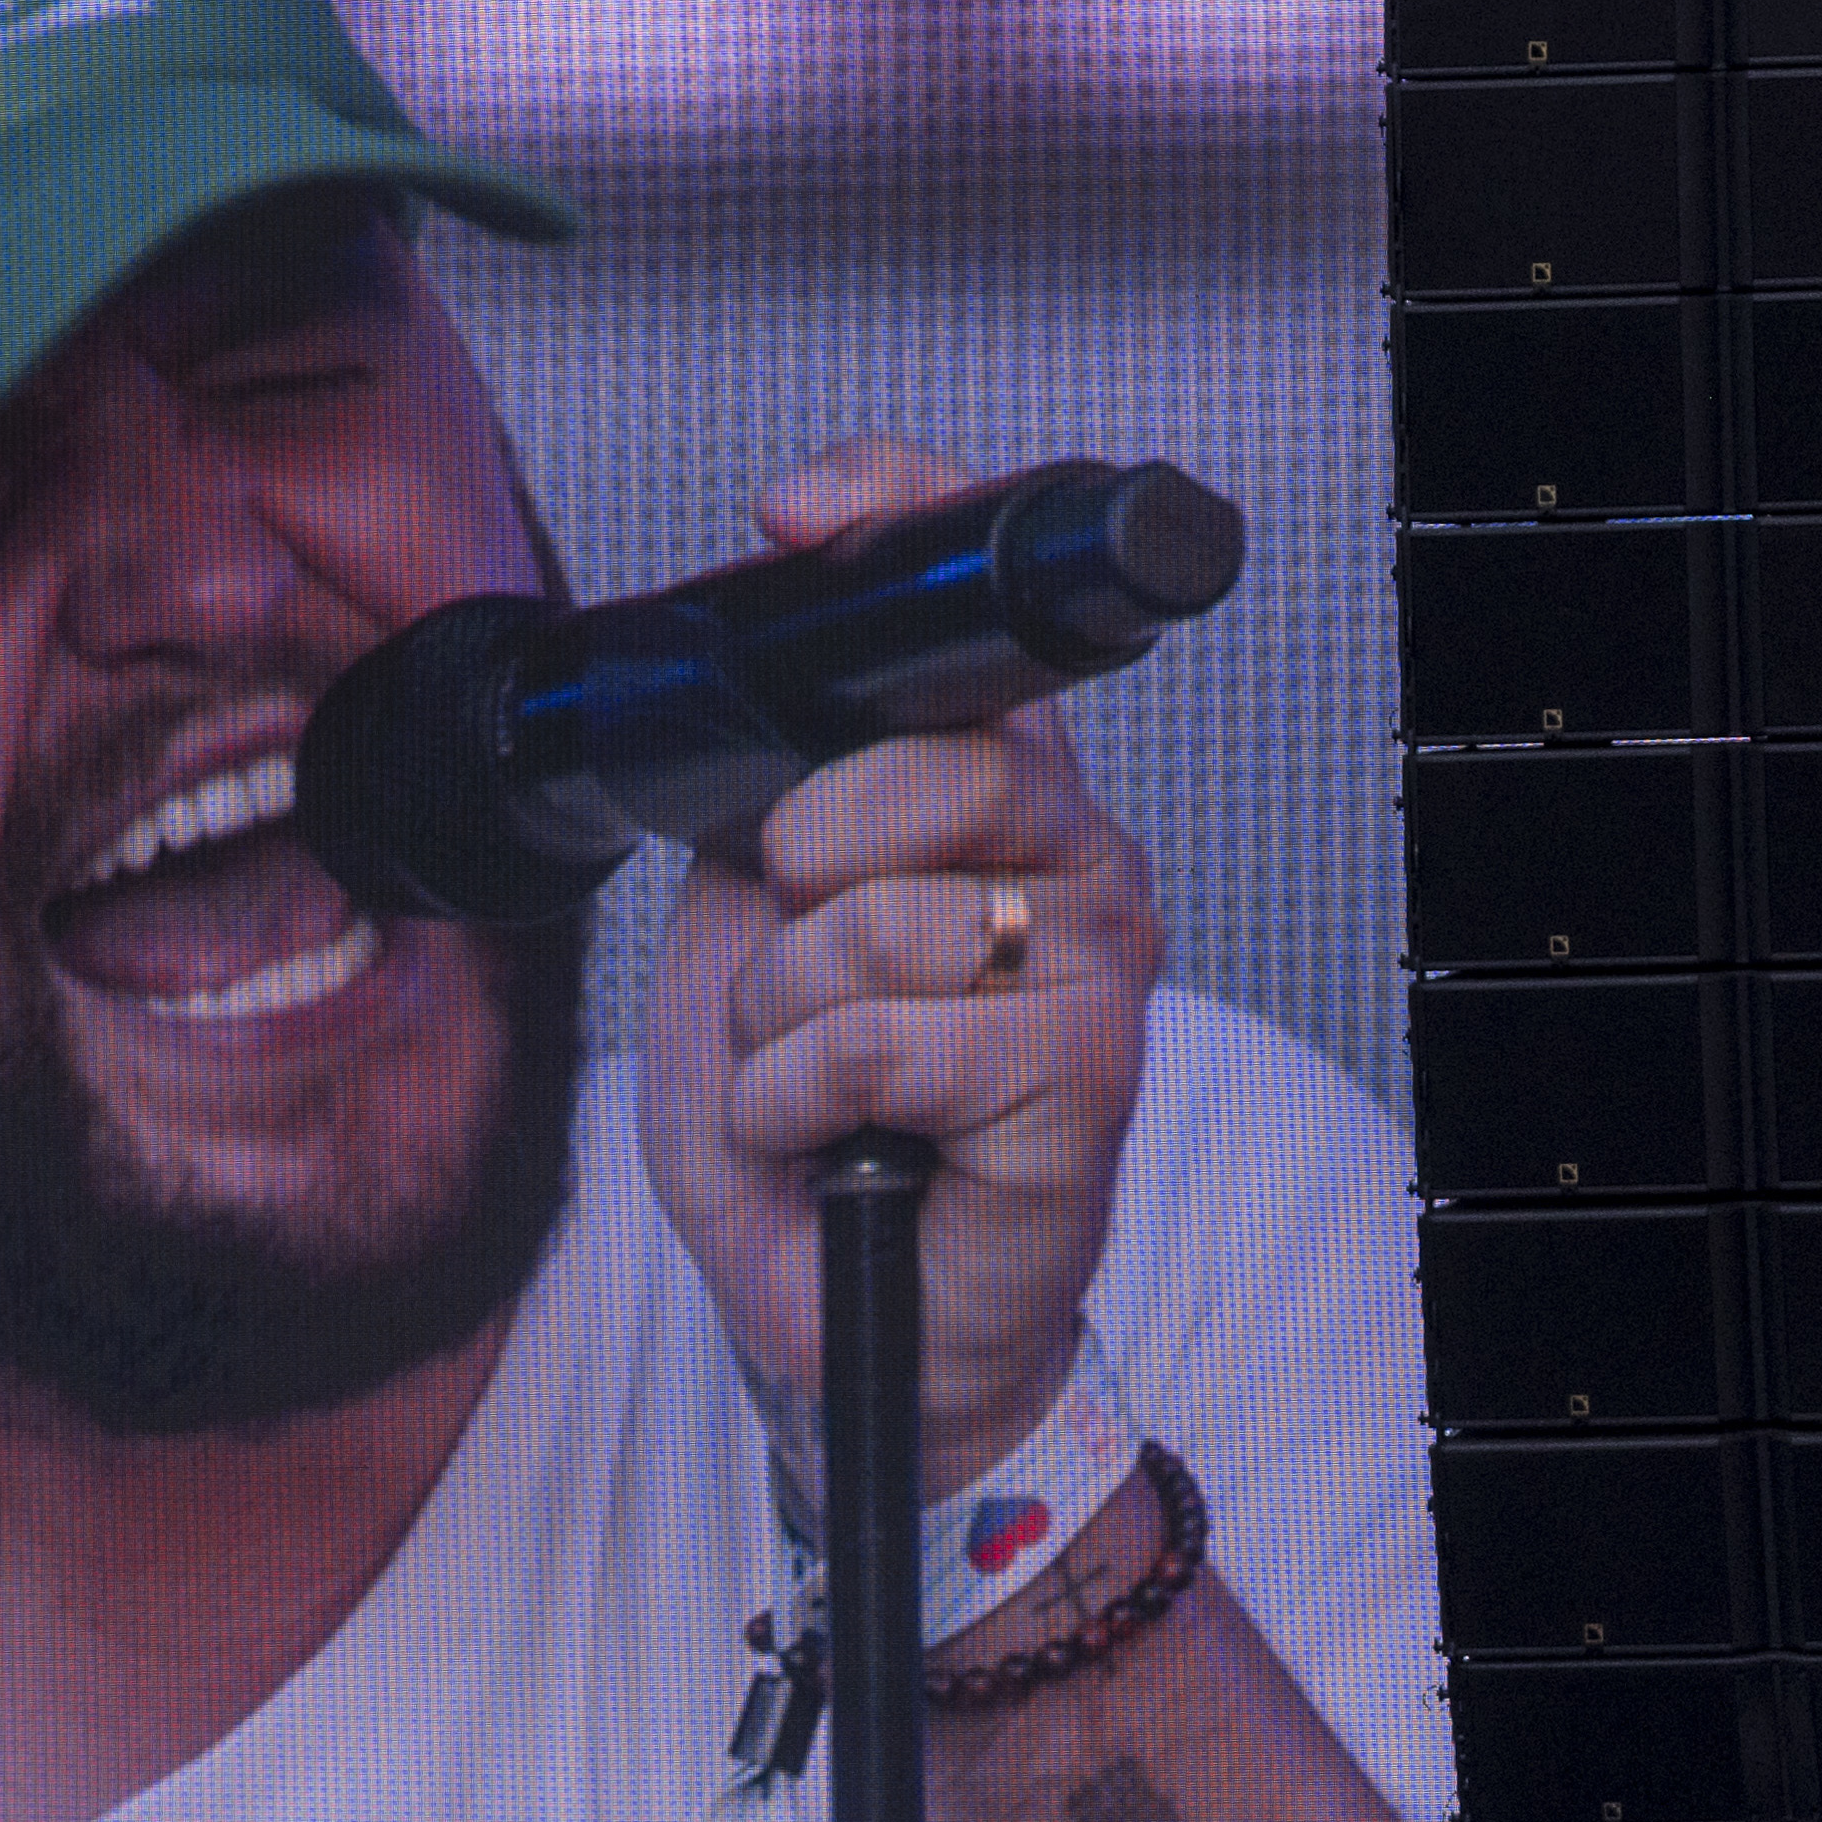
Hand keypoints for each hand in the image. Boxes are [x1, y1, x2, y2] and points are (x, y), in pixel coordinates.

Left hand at [635, 440, 1165, 1494]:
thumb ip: (758, 810)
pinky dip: (802, 1104)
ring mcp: (1092, 958)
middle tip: (797, 977)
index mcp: (988, 793)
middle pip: (923, 764)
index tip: (798, 515)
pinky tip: (835, 1139)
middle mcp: (1068, 852)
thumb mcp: (740, 931)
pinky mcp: (1082, 1072)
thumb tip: (729, 694)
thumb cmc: (806, 1127)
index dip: (896, 523)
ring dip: (785, 1023)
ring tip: (812, 1078)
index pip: (970, 614)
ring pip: (877, 917)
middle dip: (796, 882)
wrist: (837, 1306)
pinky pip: (877, 1039)